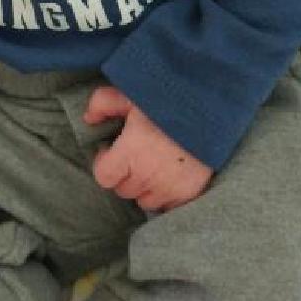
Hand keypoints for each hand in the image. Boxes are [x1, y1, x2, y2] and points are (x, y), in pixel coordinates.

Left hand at [84, 86, 212, 211]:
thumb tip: (88, 119)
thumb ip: (103, 103)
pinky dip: (166, 195)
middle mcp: (147, 177)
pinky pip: (168, 206)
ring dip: (145, 187)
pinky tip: (170, 176)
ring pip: (145, 200)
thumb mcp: (131, 93)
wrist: (212, 108)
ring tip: (153, 165)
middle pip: (124, 189)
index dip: (105, 163)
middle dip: (125, 173)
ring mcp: (169, 189)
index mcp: (129, 154)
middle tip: (135, 155)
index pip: (104, 177)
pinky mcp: (189, 194)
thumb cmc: (168, 100)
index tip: (113, 150)